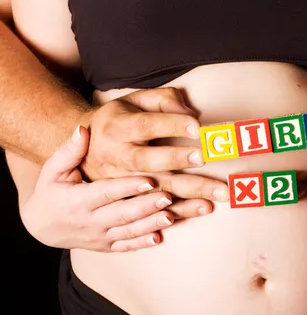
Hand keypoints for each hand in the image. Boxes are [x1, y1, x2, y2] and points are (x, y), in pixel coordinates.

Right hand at [20, 125, 176, 251]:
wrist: (42, 225)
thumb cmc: (52, 191)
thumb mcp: (53, 170)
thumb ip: (69, 151)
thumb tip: (82, 130)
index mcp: (77, 200)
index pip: (106, 192)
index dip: (128, 187)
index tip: (149, 179)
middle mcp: (90, 221)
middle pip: (122, 214)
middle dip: (146, 206)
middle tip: (168, 197)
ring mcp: (99, 236)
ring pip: (128, 232)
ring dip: (151, 225)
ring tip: (172, 216)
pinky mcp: (107, 246)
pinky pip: (126, 246)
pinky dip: (143, 243)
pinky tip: (160, 238)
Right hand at [81, 87, 228, 215]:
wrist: (83, 152)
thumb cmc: (119, 122)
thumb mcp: (133, 102)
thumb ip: (162, 101)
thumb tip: (190, 113)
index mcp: (116, 128)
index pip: (145, 125)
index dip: (171, 125)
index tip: (198, 127)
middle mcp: (115, 157)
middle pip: (146, 161)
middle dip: (175, 160)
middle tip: (204, 158)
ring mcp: (117, 183)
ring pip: (151, 191)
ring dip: (185, 195)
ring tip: (215, 196)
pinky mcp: (123, 203)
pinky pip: (151, 212)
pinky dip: (177, 213)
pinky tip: (201, 209)